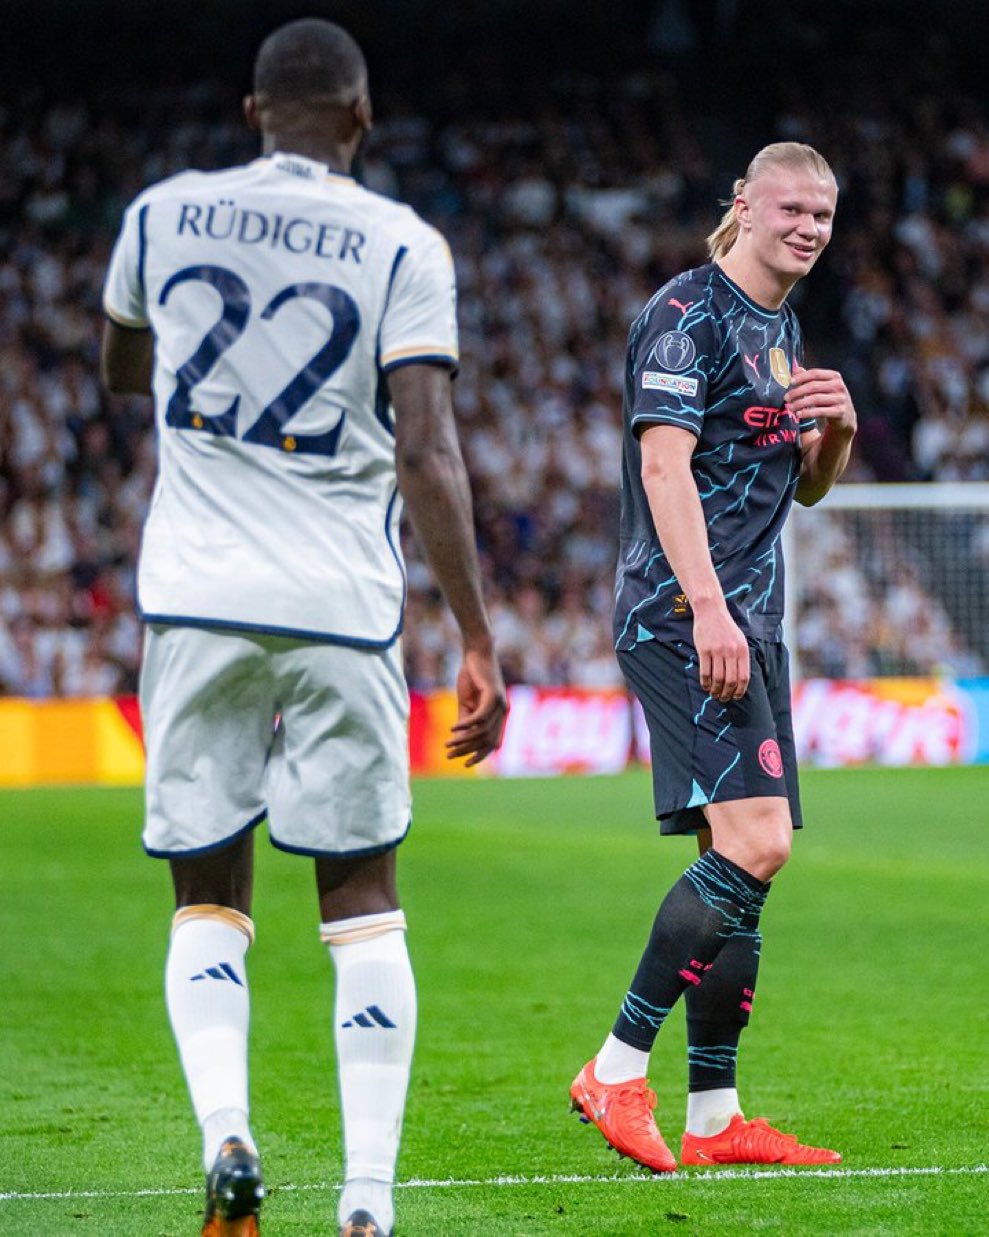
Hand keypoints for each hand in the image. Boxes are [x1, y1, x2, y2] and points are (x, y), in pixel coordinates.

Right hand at [445, 644, 507, 766]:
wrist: (476, 652)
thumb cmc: (472, 676)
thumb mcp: (467, 703)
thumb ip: (465, 721)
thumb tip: (460, 740)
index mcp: (499, 715)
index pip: (493, 743)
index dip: (480, 755)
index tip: (465, 763)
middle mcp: (503, 712)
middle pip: (487, 741)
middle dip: (468, 751)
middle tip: (450, 755)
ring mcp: (500, 704)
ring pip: (482, 732)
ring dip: (463, 740)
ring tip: (447, 744)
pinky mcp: (494, 695)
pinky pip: (479, 718)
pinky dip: (466, 725)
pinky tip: (452, 729)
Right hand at [692, 600, 749, 701]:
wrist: (711, 611)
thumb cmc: (725, 627)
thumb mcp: (739, 640)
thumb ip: (741, 657)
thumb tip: (740, 679)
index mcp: (743, 650)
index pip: (744, 677)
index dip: (740, 690)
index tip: (736, 697)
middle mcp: (731, 652)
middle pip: (730, 680)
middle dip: (727, 693)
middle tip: (723, 699)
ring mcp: (717, 651)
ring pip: (717, 678)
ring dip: (715, 690)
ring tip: (714, 694)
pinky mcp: (704, 650)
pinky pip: (705, 671)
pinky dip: (705, 682)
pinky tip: (705, 686)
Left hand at [784, 365, 855, 438]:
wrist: (845, 418)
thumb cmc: (829, 400)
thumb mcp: (822, 387)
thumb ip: (810, 378)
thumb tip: (796, 369)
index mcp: (835, 376)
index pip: (815, 373)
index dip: (801, 377)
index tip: (790, 382)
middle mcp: (839, 386)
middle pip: (813, 386)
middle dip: (797, 392)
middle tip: (786, 398)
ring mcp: (841, 399)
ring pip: (815, 399)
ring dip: (800, 403)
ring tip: (790, 407)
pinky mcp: (840, 412)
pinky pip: (820, 411)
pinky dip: (807, 413)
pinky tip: (798, 414)